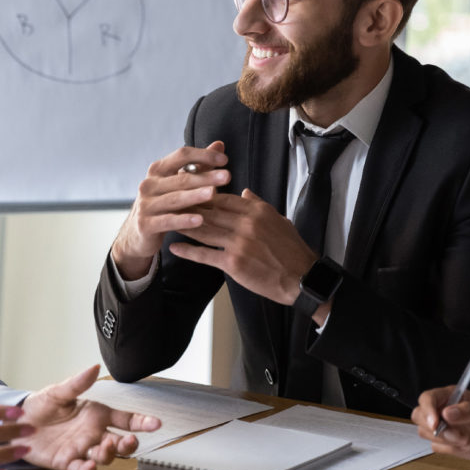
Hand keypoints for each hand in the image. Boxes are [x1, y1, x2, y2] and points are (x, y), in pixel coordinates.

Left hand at [16, 364, 160, 469]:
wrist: (17, 423)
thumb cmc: (41, 406)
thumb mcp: (58, 392)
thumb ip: (77, 383)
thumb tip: (94, 367)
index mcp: (96, 414)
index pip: (125, 419)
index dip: (142, 422)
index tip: (156, 423)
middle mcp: (93, 433)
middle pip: (120, 442)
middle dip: (129, 444)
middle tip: (130, 442)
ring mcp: (82, 449)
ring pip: (104, 456)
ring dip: (109, 455)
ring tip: (106, 449)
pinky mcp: (66, 462)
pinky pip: (81, 468)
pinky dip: (87, 469)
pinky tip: (89, 467)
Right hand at [111, 141, 228, 279]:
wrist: (137, 234)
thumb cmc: (164, 205)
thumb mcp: (178, 184)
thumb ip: (200, 166)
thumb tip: (220, 145)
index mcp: (158, 170)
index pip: (181, 155)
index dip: (203, 155)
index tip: (225, 160)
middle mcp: (149, 184)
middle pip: (181, 178)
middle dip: (206, 177)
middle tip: (227, 176)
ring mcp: (145, 204)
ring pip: (174, 199)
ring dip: (195, 196)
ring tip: (214, 194)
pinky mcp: (145, 224)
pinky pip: (168, 221)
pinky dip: (184, 220)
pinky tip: (200, 220)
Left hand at [171, 188, 317, 309]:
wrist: (302, 278)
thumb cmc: (292, 250)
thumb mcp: (278, 220)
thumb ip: (258, 205)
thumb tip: (244, 192)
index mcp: (257, 211)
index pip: (224, 198)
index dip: (204, 195)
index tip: (189, 192)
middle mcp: (246, 224)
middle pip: (210, 211)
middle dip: (189, 207)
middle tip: (170, 203)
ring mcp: (239, 243)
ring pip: (205, 230)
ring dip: (184, 226)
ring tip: (167, 221)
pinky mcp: (234, 263)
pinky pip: (206, 255)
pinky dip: (188, 251)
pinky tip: (175, 248)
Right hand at [411, 386, 469, 464]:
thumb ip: (469, 410)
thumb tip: (448, 412)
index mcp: (453, 396)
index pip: (428, 398)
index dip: (427, 410)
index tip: (435, 423)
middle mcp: (445, 410)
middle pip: (419, 415)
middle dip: (434, 428)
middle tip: (456, 435)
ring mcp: (446, 427)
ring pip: (424, 432)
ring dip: (444, 439)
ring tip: (465, 439)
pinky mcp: (448, 443)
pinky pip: (435, 446)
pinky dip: (449, 449)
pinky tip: (466, 445)